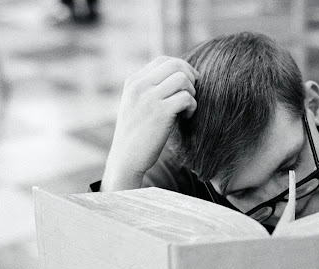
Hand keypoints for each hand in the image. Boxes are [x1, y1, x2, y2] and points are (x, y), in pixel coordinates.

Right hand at [101, 57, 198, 190]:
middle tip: (192, 94)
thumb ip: (150, 89)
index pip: (163, 60)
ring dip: (191, 92)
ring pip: (182, 79)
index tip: (188, 84)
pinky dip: (192, 107)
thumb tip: (179, 78)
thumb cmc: (136, 135)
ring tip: (187, 108)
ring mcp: (149, 98)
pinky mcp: (160, 112)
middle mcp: (139, 86)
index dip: (181, 68)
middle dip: (190, 77)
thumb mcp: (136, 105)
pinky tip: (187, 118)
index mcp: (133, 82)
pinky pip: (186, 97)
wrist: (126, 158)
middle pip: (175, 65)